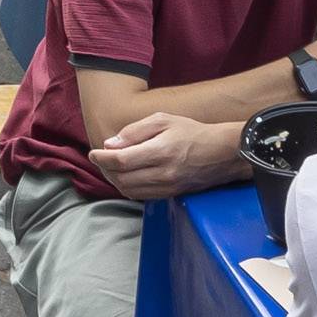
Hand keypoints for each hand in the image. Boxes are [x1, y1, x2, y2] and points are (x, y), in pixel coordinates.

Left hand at [87, 110, 239, 202]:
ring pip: (129, 191)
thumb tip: (110, 145)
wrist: (223, 153)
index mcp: (161, 151)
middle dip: (105, 170)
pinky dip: (128, 188)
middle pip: (122, 179)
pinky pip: (141, 196)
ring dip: (115, 180)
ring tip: (112, 167)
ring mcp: (168, 187)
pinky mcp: (171, 195)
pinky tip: (127, 176)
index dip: (101, 158)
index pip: (121, 161)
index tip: (93, 153)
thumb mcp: (163, 120)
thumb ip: (134, 131)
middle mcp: (163, 173)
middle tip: (100, 159)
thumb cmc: (192, 131)